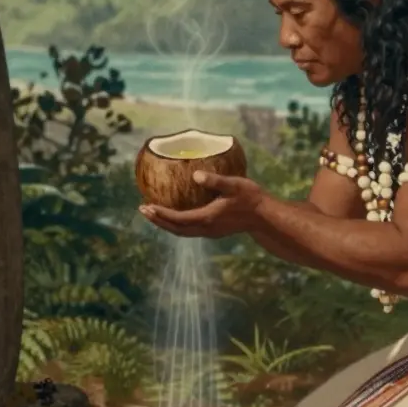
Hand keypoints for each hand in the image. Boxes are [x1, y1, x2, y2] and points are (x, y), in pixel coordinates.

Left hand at [139, 170, 265, 238]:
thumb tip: (195, 175)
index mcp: (207, 218)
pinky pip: (189, 230)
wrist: (264, 217)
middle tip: (142, 209)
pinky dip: (177, 224)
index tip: (146, 206)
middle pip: (175, 229)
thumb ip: (215, 180)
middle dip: (158, 220)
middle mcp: (206, 228)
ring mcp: (210, 232)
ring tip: (152, 213)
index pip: (178, 219)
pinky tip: (173, 215)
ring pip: (182, 231)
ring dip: (166, 223)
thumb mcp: (234, 185)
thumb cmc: (250, 198)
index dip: (161, 214)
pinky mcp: (213, 231)